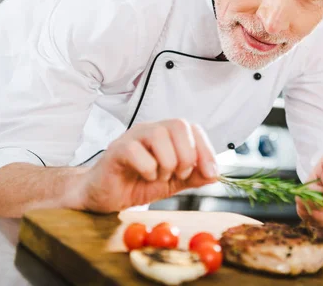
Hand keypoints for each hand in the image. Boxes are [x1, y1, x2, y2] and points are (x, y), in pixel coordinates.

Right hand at [68, 119, 217, 212]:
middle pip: (178, 125)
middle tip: (179, 175)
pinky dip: (148, 169)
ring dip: (167, 163)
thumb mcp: (173, 183)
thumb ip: (193, 177)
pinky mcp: (117, 149)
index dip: (206, 149)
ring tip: (159, 176)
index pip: (192, 128)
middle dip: (187, 155)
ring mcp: (133, 137)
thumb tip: (215, 174)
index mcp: (167, 135)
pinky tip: (144, 176)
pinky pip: (137, 151)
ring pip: (159, 135)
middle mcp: (151, 130)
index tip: (210, 173)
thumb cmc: (138, 184)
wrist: (107, 197)